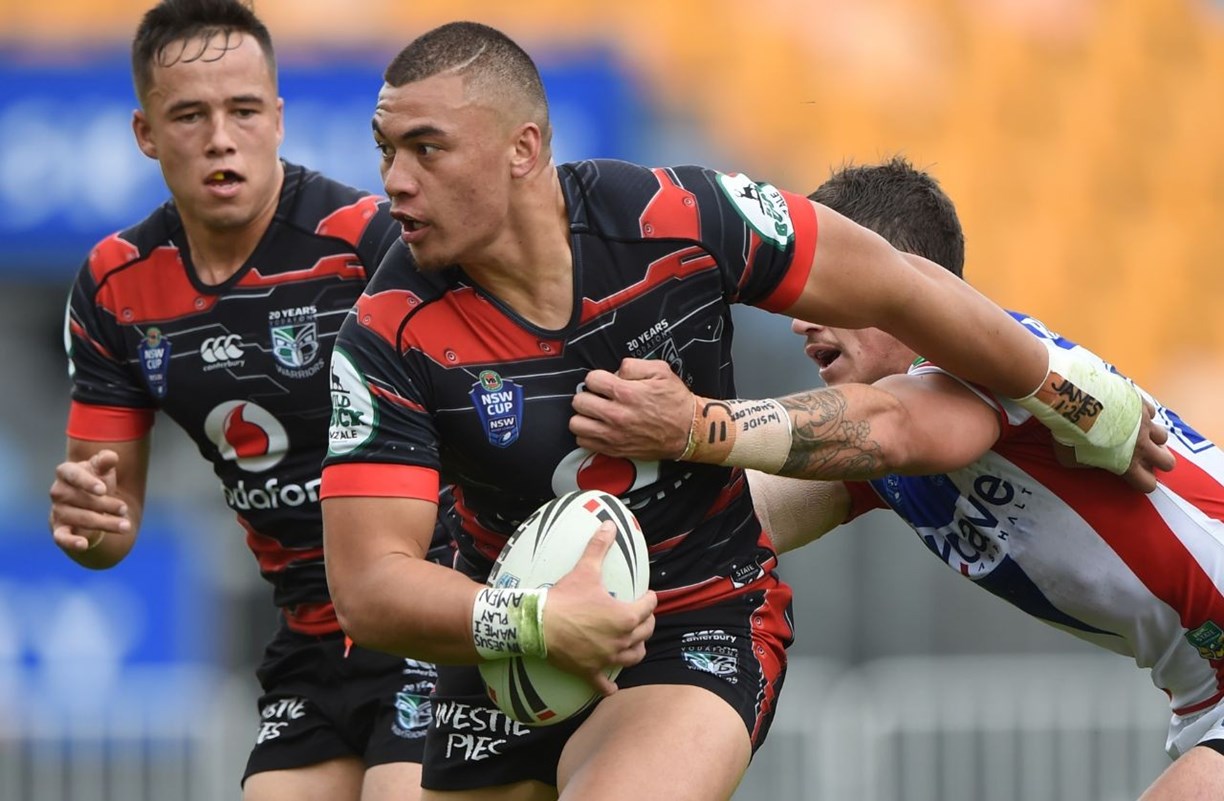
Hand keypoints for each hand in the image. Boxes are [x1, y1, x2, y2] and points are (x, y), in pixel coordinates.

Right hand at [48, 449, 130, 551]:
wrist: (88, 502)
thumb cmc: (96, 480)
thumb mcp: (101, 468)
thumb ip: (105, 461)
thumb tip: (112, 457)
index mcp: (66, 472)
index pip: (73, 475)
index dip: (86, 482)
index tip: (103, 489)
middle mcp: (58, 492)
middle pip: (81, 499)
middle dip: (106, 505)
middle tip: (124, 509)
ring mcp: (57, 511)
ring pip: (81, 518)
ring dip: (105, 523)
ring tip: (125, 526)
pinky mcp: (59, 529)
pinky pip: (61, 537)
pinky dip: (71, 542)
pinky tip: (84, 545)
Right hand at [541, 522, 656, 695]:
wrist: (538, 624)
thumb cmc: (565, 597)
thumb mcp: (585, 569)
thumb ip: (599, 546)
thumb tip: (609, 524)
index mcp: (626, 616)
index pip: (649, 606)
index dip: (648, 598)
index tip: (646, 595)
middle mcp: (621, 640)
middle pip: (645, 632)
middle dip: (646, 622)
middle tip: (640, 615)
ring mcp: (607, 658)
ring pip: (632, 657)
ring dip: (636, 649)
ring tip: (633, 643)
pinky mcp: (590, 671)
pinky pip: (604, 684)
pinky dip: (609, 686)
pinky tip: (611, 687)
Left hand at [571, 358, 694, 460]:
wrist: (689, 431)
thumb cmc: (675, 401)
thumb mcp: (661, 371)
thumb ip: (633, 365)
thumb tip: (615, 371)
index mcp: (626, 393)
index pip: (591, 379)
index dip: (598, 378)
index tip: (605, 383)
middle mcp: (616, 415)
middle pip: (579, 402)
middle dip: (588, 395)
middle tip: (599, 397)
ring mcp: (614, 435)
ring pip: (576, 425)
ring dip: (583, 416)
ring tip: (595, 414)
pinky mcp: (614, 450)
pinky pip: (584, 443)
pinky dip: (587, 435)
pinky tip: (599, 428)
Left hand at [1052, 402, 1173, 492]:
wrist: (1074, 401)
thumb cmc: (1069, 433)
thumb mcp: (1070, 459)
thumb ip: (1088, 464)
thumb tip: (1093, 463)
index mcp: (1126, 463)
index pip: (1148, 484)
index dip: (1143, 482)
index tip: (1135, 476)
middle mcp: (1141, 444)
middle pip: (1168, 462)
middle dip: (1159, 462)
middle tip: (1146, 457)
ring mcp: (1145, 422)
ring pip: (1163, 436)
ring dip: (1153, 437)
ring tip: (1138, 434)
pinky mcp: (1141, 403)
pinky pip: (1151, 412)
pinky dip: (1144, 414)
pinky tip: (1130, 412)